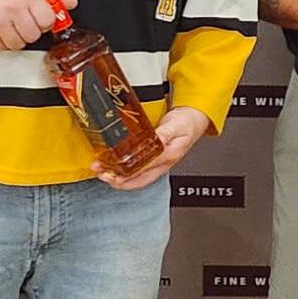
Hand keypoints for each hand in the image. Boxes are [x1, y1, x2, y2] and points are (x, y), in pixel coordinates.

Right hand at [0, 0, 74, 50]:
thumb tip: (71, 3)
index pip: (48, 20)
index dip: (44, 21)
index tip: (37, 18)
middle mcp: (13, 8)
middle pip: (35, 35)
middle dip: (29, 30)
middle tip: (19, 20)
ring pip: (20, 44)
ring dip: (16, 38)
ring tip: (7, 24)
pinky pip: (4, 48)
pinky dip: (2, 42)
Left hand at [92, 106, 209, 189]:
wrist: (195, 119)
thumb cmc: (187, 123)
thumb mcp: (176, 125)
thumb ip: (164, 134)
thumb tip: (153, 141)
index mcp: (167, 156)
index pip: (144, 169)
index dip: (127, 173)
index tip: (112, 173)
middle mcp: (162, 163)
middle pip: (138, 179)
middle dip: (118, 180)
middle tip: (102, 174)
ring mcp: (158, 164)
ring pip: (137, 179)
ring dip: (119, 178)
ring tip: (103, 173)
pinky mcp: (155, 160)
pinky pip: (139, 172)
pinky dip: (125, 174)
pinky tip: (116, 170)